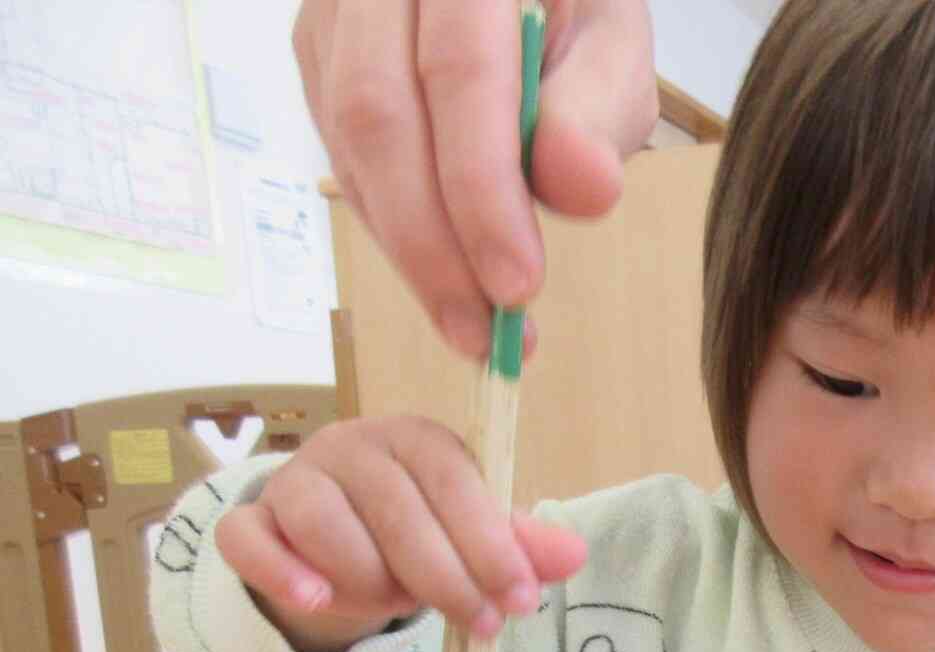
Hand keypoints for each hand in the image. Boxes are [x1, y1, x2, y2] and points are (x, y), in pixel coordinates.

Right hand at [215, 417, 586, 651]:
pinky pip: (248, 539)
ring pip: (325, 525)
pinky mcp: (251, 521)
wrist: (334, 550)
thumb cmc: (417, 536)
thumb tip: (574, 555)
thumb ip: (517, 545)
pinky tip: (316, 599)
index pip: (453, 479)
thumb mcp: (472, 539)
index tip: (520, 598)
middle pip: (396, 508)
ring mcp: (296, 482)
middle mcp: (353, 448)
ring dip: (369, 578)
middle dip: (445, 575)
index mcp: (416, 441)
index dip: (489, 542)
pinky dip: (281, 571)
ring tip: (396, 608)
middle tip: (479, 623)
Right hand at [294, 0, 657, 356]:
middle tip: (485, 334)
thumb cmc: (572, 13)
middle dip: (433, 246)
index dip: (482, 191)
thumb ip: (598, 111)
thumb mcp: (613, 48)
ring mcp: (335, 12)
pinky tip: (443, 272)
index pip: (460, 71)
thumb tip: (583, 187)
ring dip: (410, 253)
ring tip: (472, 324)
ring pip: (350, 145)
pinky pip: (343, 159)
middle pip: (379, 115)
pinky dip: (394, 231)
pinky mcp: (319, 59)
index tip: (517, 286)